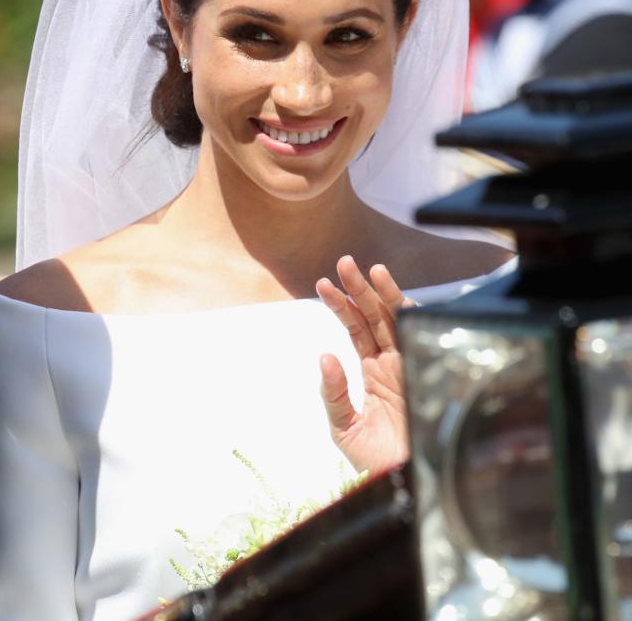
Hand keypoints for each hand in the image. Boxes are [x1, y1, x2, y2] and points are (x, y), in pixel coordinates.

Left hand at [316, 256, 412, 474]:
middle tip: (342, 263)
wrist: (408, 484)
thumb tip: (324, 356)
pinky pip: (414, 333)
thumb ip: (333, 392)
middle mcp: (393, 364)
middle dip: (357, 290)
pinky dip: (403, 308)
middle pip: (374, 317)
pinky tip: (388, 289)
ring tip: (362, 267)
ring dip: (377, 292)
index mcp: (374, 374)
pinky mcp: (425, 370)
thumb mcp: (345, 426)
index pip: (356, 331)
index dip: (340, 307)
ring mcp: (410, 365)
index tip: (322, 285)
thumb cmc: (378, 462)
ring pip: (393, 319)